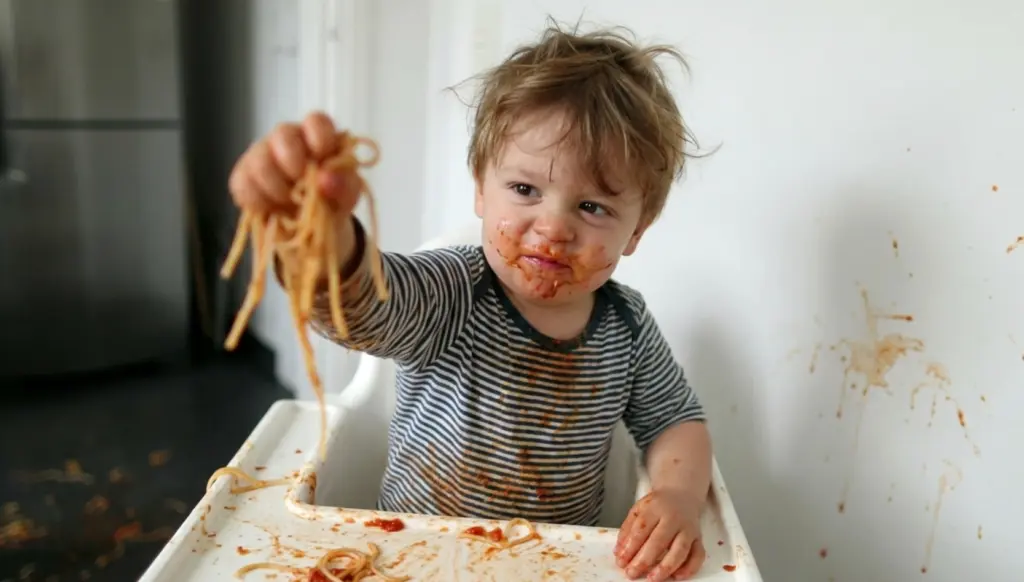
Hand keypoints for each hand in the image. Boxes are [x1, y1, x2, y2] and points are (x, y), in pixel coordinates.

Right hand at [228, 111, 361, 214]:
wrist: (310, 226)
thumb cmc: (330, 200)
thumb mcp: (347, 196)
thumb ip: (345, 185)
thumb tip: (327, 179)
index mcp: (318, 136)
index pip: (316, 121)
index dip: (319, 138)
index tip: (322, 160)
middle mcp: (288, 139)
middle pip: (282, 134)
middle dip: (293, 163)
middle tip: (302, 186)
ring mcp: (262, 155)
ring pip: (259, 161)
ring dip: (277, 188)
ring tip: (289, 202)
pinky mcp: (243, 176)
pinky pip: (243, 184)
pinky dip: (258, 202)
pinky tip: (271, 209)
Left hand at [614, 488, 705, 580]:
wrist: (681, 494)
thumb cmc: (658, 505)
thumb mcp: (638, 509)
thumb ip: (627, 529)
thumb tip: (619, 551)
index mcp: (656, 508)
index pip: (641, 529)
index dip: (630, 547)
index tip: (621, 561)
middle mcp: (674, 518)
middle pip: (659, 540)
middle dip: (644, 560)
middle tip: (632, 572)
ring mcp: (688, 529)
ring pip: (680, 549)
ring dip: (666, 567)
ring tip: (653, 578)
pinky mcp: (698, 538)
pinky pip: (698, 555)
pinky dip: (689, 568)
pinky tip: (677, 576)